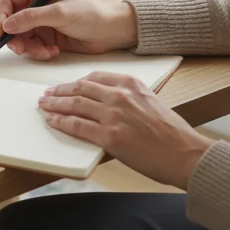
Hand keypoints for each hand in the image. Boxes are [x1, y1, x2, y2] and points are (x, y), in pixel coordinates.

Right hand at [0, 0, 138, 59]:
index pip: (8, 2)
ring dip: (28, 48)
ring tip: (44, 51)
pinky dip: (38, 53)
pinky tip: (52, 51)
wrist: (110, 31)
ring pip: (20, 38)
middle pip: (11, 23)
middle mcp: (36, 6)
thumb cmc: (91, 14)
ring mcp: (40, 23)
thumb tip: (7, 24)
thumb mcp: (60, 13)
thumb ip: (32, 18)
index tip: (1, 34)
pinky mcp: (46, 38)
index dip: (1, 17)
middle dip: (14, 38)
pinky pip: (31, 48)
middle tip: (21, 49)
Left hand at [38, 72, 213, 188]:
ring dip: (55, 105)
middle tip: (47, 95)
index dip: (75, 81)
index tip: (66, 86)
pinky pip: (77, 125)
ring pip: (74, 105)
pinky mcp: (109, 136)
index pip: (95, 77)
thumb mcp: (152, 102)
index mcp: (131, 83)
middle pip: (80, 88)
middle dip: (60, 91)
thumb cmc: (173, 133)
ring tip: (44, 106)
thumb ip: (130, 98)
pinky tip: (53, 122)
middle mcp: (120, 95)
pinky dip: (61, 122)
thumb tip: (110, 103)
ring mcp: (113, 115)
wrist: (184, 153)